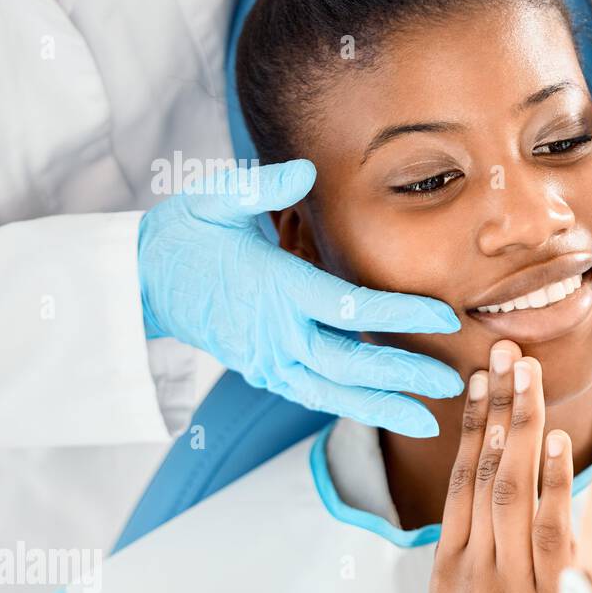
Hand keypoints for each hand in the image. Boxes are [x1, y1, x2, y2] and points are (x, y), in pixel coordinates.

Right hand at [138, 159, 462, 435]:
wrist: (139, 281)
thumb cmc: (184, 234)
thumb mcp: (212, 199)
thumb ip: (259, 187)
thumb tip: (304, 170)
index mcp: (275, 288)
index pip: (348, 307)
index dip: (399, 314)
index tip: (444, 316)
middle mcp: (275, 333)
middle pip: (347, 364)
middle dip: (402, 376)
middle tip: (452, 384)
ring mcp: (268, 359)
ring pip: (331, 392)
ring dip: (381, 407)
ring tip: (428, 421)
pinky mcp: (264, 372)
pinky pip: (312, 395)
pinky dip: (349, 406)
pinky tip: (386, 412)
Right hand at [422, 340, 577, 592]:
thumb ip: (467, 564)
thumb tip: (480, 523)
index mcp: (448, 572)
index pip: (457, 481)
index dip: (468, 428)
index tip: (477, 384)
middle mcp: (476, 569)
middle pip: (484, 472)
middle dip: (496, 408)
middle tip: (506, 355)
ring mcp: (514, 581)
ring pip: (513, 490)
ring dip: (522, 429)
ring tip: (528, 378)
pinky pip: (551, 530)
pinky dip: (556, 483)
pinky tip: (560, 445)